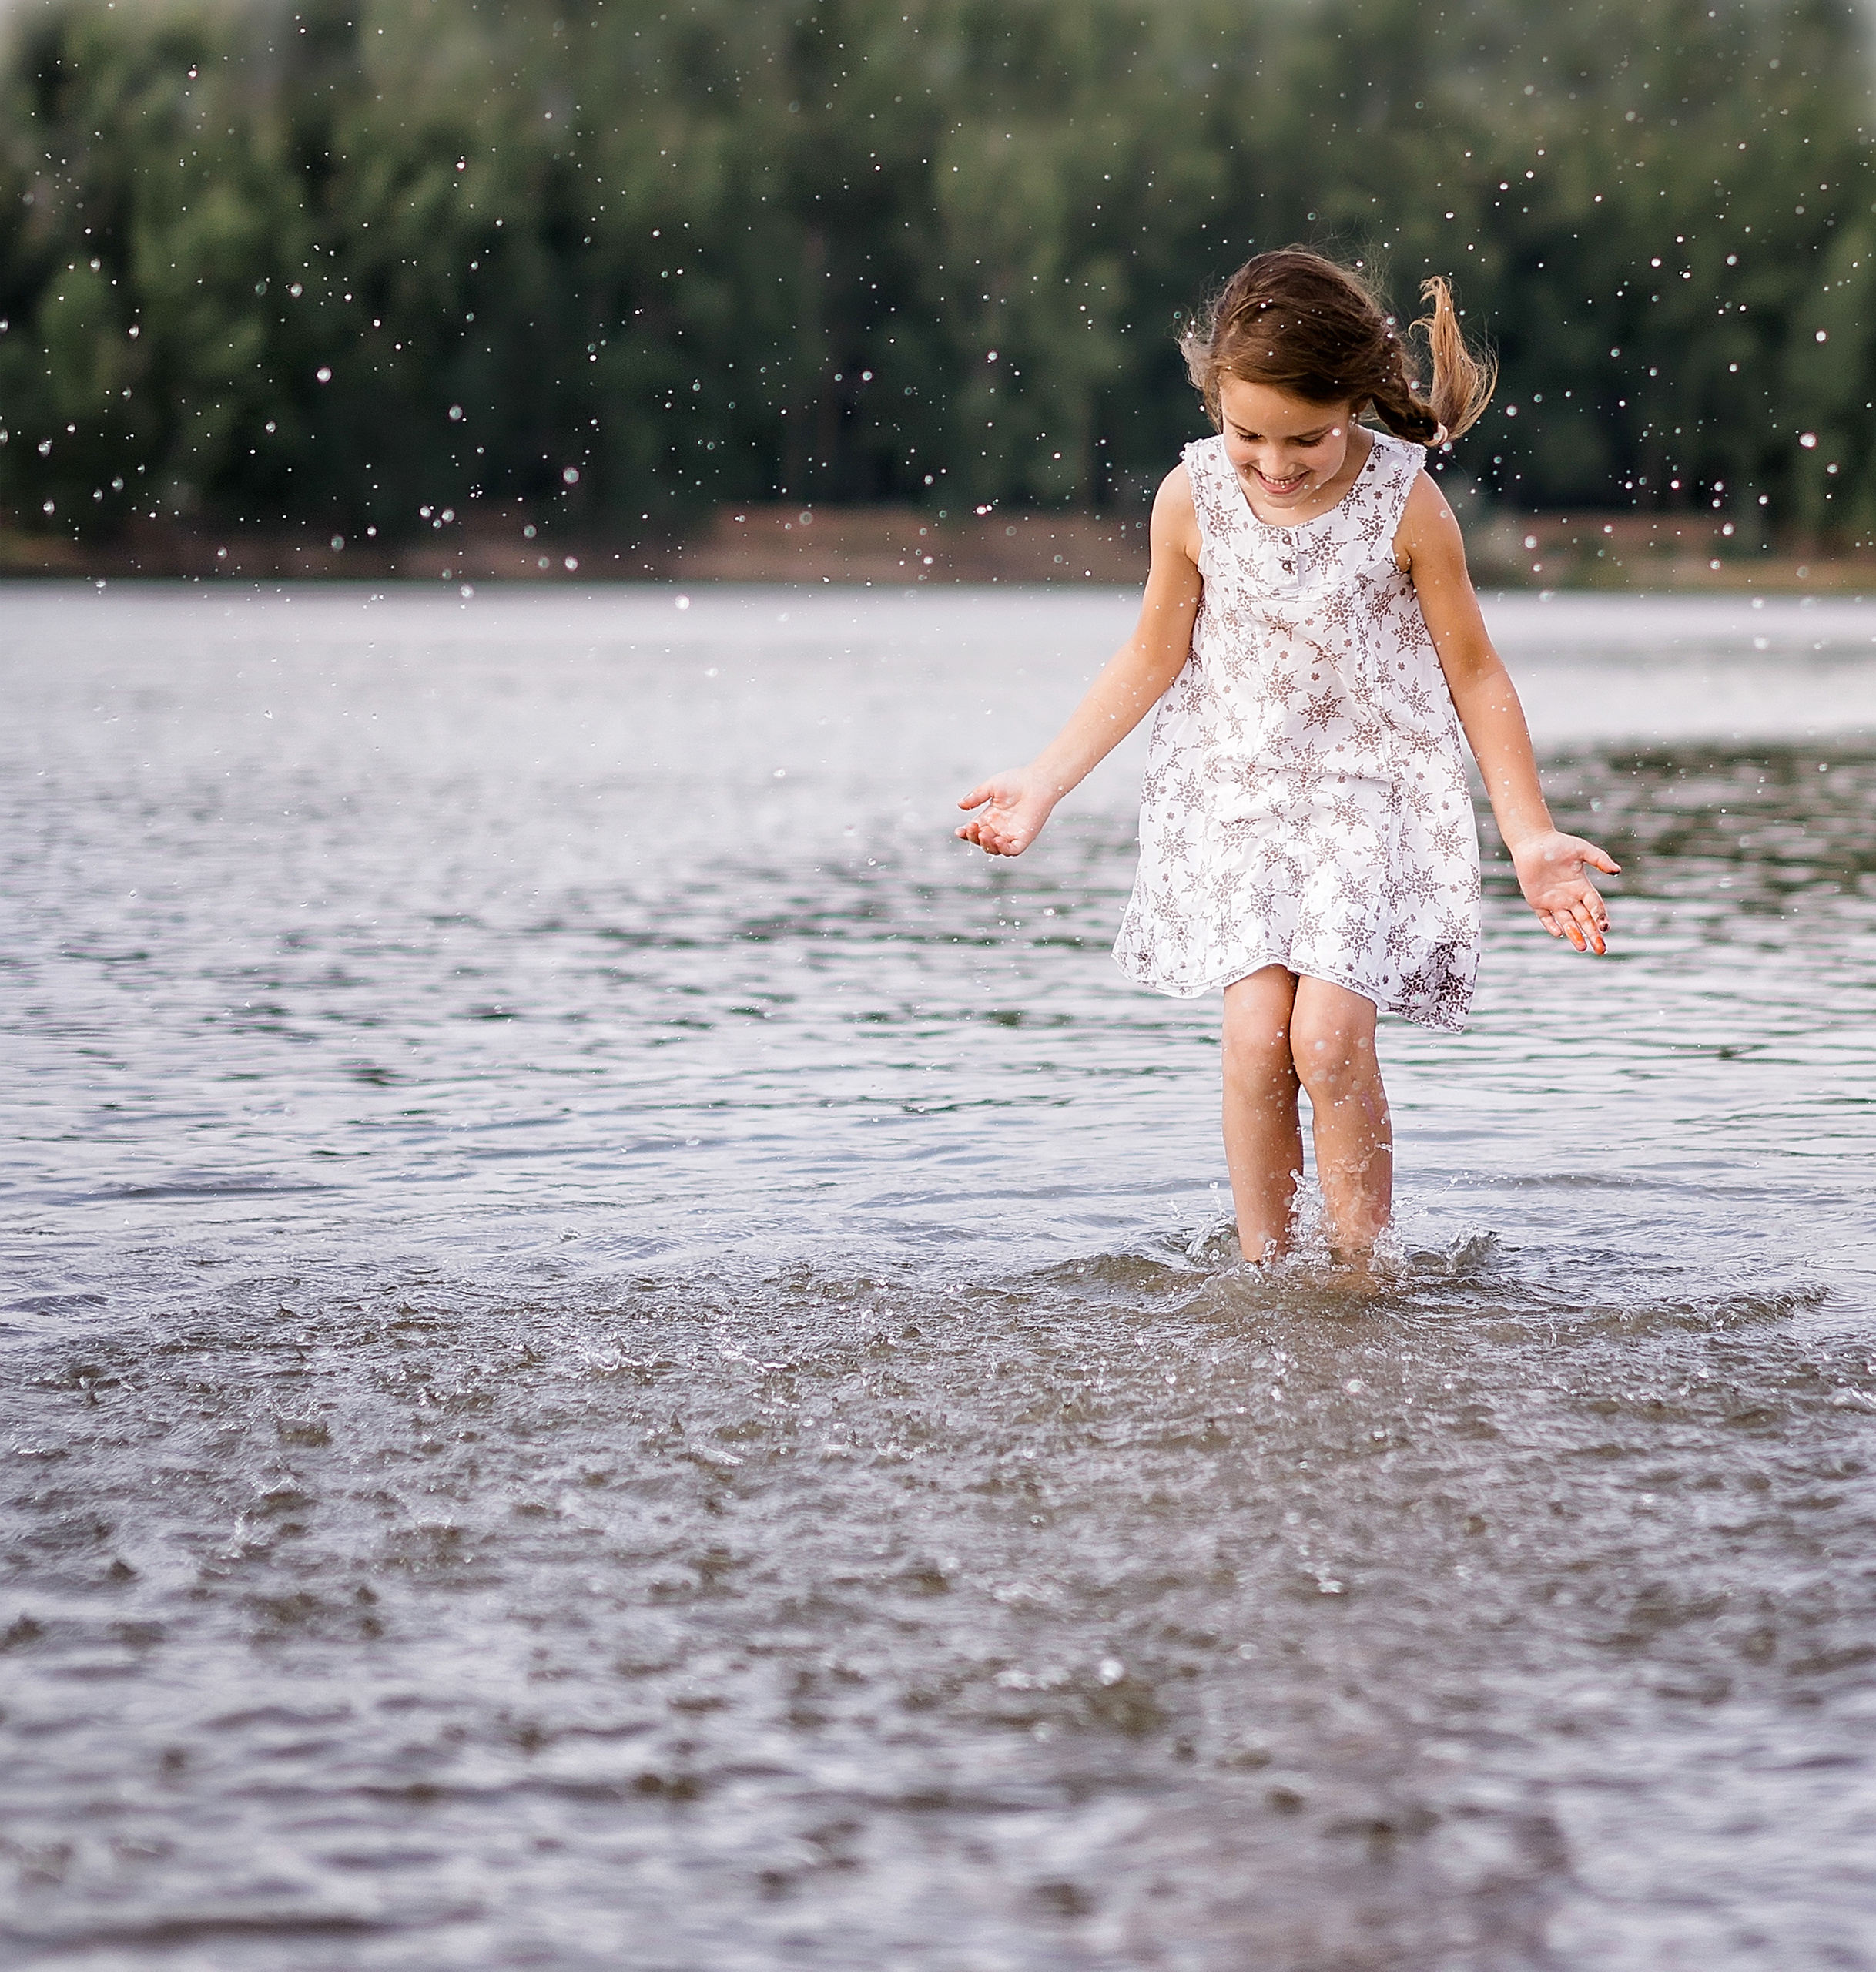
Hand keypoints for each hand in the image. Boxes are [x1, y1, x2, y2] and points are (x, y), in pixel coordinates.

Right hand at [956, 766, 1056, 856]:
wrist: (1037, 782)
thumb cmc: (1016, 781)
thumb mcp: (991, 787)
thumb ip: (976, 797)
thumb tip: (960, 805)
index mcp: (990, 817)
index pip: (974, 830)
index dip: (965, 833)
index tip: (959, 831)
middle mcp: (999, 829)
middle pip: (981, 842)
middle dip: (974, 838)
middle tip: (974, 828)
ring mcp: (1011, 835)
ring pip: (994, 849)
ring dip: (986, 845)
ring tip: (984, 833)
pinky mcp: (1023, 839)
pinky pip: (1011, 850)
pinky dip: (1003, 849)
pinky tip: (998, 841)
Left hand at [1510, 830, 1620, 953]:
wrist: (1533, 843)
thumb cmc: (1558, 844)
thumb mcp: (1582, 850)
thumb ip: (1599, 860)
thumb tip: (1617, 871)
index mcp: (1582, 887)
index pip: (1595, 906)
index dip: (1600, 916)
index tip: (1604, 927)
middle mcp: (1569, 897)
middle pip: (1584, 920)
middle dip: (1593, 934)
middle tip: (1601, 949)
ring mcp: (1553, 901)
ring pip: (1567, 923)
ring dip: (1574, 935)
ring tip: (1582, 948)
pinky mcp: (1537, 902)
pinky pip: (1545, 918)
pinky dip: (1552, 926)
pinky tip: (1559, 933)